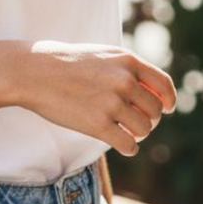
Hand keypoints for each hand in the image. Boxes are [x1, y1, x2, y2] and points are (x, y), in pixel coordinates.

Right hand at [14, 42, 176, 155]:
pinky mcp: (98, 125)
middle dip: (149, 119)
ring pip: (144, 129)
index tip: (167, 109)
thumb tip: (153, 91)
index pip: (163, 84)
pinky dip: (129, 147)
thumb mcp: (103, 55)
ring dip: (137, 134)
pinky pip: (129, 144)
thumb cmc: (67, 63)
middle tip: (135, 122)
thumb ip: (128, 69)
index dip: (168, 100)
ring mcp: (111, 103)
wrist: (33, 72)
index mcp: (128, 61)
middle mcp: (124, 81)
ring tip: (124, 131)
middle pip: (155, 110)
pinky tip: (121, 144)